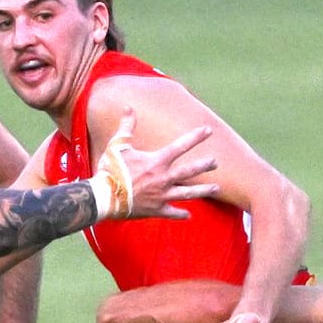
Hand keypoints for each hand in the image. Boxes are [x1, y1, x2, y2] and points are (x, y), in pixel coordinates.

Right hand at [92, 109, 218, 220]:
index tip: (208, 130)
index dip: (196, 137)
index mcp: (156, 162)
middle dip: (204, 165)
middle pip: (189, 171)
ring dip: (203, 190)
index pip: (181, 146)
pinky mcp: (155, 210)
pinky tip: (188, 215)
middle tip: (216, 162)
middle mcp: (163, 179)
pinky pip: (171, 213)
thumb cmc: (110, 170)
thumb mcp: (117, 145)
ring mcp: (161, 196)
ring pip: (187, 193)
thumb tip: (128, 107)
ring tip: (217, 188)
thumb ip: (126, 127)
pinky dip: (180, 214)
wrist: (104, 198)